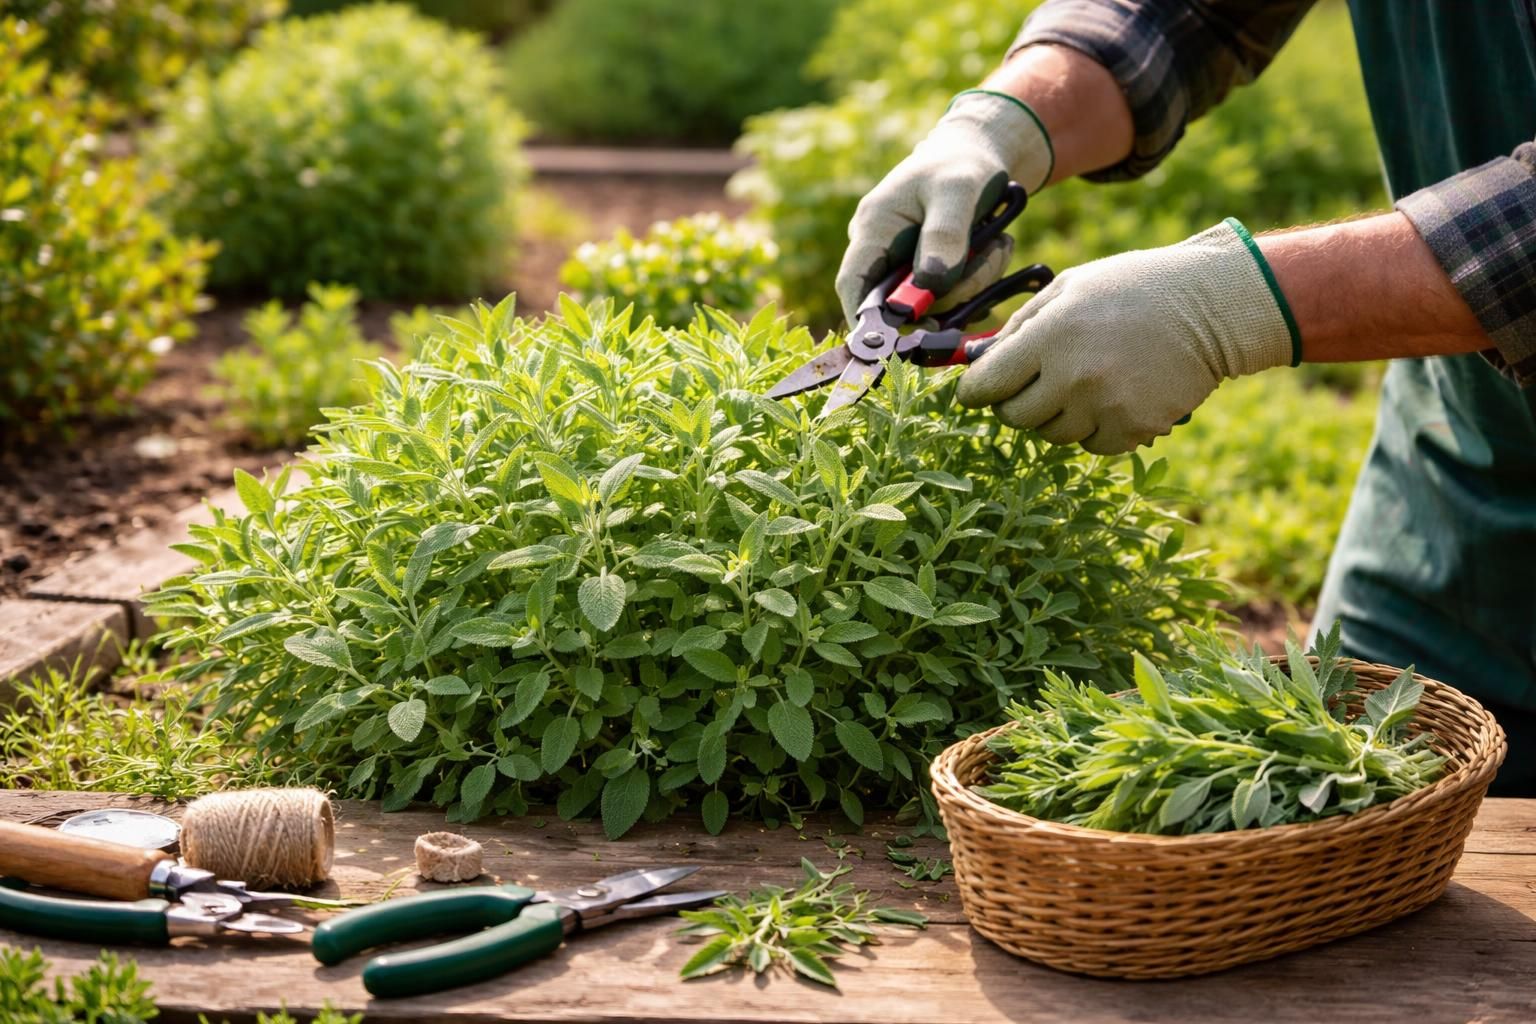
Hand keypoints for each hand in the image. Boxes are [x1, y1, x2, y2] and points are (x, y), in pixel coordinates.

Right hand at [834, 91, 1052, 323]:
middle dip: (947, 299)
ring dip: (972, 288)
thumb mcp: (958, 189)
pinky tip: (993, 252)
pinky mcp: (932, 276)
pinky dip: (979, 285)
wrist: (979, 155)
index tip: (897, 342)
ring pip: (934, 306)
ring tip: (996, 246)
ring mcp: (907, 267)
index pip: (852, 285)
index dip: (866, 320)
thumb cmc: (961, 164)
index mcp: (874, 228)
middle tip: (985, 268)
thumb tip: (933, 284)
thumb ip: (945, 233)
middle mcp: (883, 253)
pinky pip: (952, 300)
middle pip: (900, 306)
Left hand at [956, 219, 1300, 453]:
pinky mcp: (1135, 429)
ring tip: (1085, 381)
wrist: (1212, 306)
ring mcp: (1106, 407)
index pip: (986, 385)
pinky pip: (1092, 445)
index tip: (977, 391)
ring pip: (1053, 434)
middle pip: (1015, 417)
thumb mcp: (1069, 288)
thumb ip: (1019, 327)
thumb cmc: (1133, 289)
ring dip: (1058, 415)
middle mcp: (1074, 377)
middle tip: (1035, 384)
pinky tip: (1114, 397)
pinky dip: (1095, 428)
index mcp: (1051, 336)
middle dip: (1016, 402)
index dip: (974, 392)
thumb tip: (976, 363)